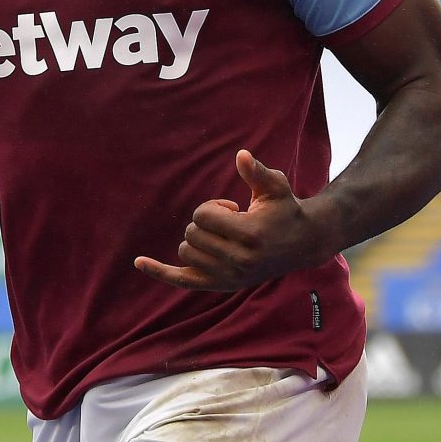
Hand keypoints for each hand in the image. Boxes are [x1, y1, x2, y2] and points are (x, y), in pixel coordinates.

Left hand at [136, 151, 332, 291]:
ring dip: (197, 239)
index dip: (211, 207)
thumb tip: (241, 156)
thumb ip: (257, 172)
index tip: (231, 208)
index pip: (203, 217)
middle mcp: (238, 261)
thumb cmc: (285, 210)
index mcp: (250, 236)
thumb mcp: (276, 187)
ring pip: (186, 252)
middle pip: (192, 234)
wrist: (301, 245)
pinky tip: (138, 261)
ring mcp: (229, 277)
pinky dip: (159, 271)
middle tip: (228, 223)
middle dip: (204, 222)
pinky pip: (182, 280)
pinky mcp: (221, 285)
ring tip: (222, 237)